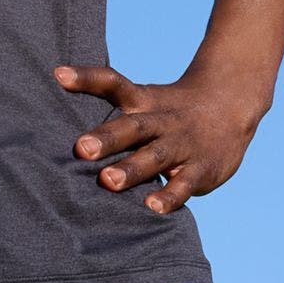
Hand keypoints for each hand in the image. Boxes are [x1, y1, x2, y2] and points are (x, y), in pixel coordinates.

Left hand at [54, 61, 267, 217]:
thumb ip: (106, 110)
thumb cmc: (170, 112)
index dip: (86, 78)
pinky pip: (184, 184)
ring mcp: (182, 144)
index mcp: (143, 102)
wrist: (231, 106)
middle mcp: (161, 121)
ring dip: (132, 169)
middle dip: (107, 138)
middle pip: (133, 126)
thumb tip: (52, 126)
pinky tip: (152, 208)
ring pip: (156, 156)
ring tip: (108, 182)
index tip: (58, 74)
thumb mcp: (142, 101)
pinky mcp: (201, 168)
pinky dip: (169, 196)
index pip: (113, 83)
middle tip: (80, 148)